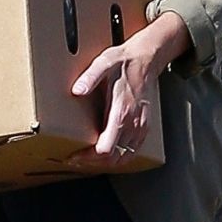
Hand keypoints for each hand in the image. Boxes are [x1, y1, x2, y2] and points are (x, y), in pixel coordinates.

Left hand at [69, 11, 189, 169]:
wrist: (148, 59)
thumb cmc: (125, 61)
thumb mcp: (104, 63)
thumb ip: (90, 77)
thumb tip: (77, 90)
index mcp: (122, 112)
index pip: (105, 149)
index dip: (87, 158)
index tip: (73, 156)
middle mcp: (133, 124)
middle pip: (113, 159)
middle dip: (92, 163)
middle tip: (75, 159)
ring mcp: (141, 128)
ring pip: (123, 158)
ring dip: (105, 163)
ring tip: (87, 158)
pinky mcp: (145, 128)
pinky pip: (132, 152)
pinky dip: (118, 158)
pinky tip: (106, 153)